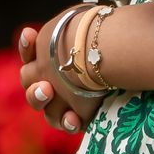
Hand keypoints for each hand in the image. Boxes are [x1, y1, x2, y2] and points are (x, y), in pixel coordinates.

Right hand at [17, 16, 91, 134]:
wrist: (126, 59)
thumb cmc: (102, 44)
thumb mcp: (80, 31)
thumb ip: (60, 31)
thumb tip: (32, 33)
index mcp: (47, 58)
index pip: (29, 51)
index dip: (27, 44)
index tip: (30, 33)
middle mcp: (49, 80)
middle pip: (29, 84)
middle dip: (33, 84)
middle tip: (44, 82)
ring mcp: (59, 99)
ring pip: (39, 104)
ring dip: (39, 98)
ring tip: (48, 90)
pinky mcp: (76, 117)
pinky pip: (64, 122)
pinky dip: (67, 121)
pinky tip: (73, 118)